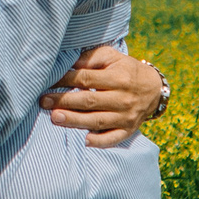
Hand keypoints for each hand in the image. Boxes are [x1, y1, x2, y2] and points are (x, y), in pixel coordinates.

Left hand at [40, 44, 164, 147]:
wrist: (154, 89)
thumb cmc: (125, 70)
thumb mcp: (112, 57)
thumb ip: (91, 58)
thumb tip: (69, 64)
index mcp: (118, 77)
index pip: (87, 78)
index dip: (66, 79)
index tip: (49, 82)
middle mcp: (123, 98)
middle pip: (90, 101)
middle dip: (65, 101)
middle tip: (44, 101)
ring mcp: (126, 116)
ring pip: (98, 121)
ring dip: (75, 121)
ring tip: (54, 118)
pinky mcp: (128, 130)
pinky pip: (114, 138)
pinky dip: (100, 141)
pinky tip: (85, 141)